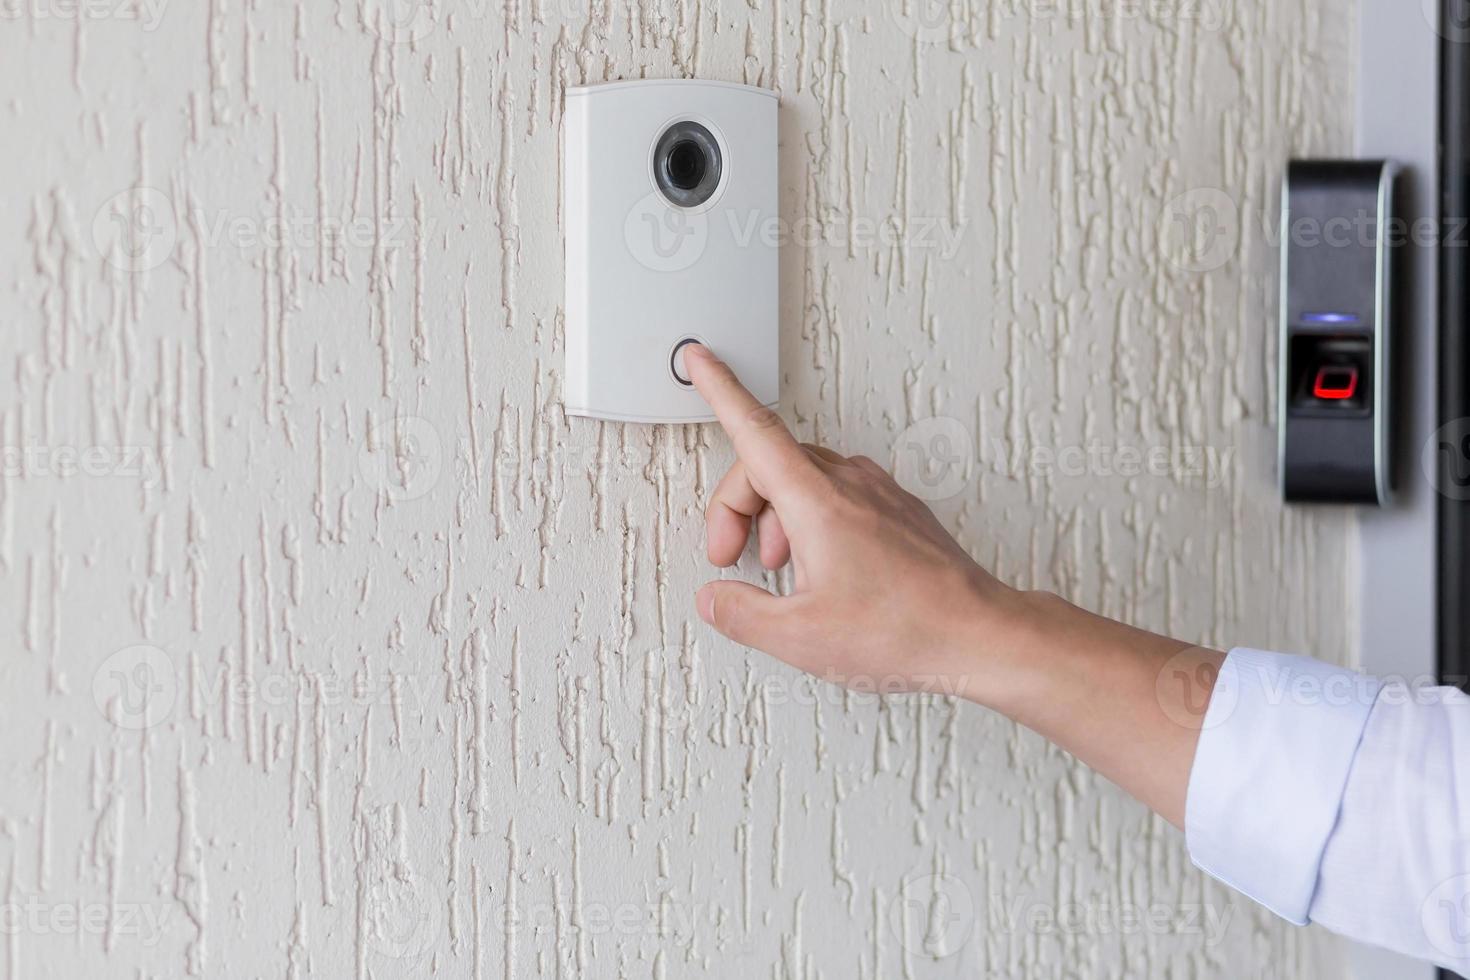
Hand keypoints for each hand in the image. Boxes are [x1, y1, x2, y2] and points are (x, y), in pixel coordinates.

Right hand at [684, 344, 1218, 827]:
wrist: (979, 634)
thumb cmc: (905, 628)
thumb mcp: (800, 636)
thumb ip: (743, 612)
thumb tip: (717, 598)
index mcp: (817, 501)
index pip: (755, 428)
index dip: (719, 390)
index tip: (699, 360)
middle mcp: (850, 484)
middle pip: (770, 462)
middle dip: (737, 505)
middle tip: (727, 553)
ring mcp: (879, 493)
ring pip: (804, 478)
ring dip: (775, 516)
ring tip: (779, 570)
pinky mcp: (898, 510)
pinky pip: (838, 494)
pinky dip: (810, 520)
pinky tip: (818, 568)